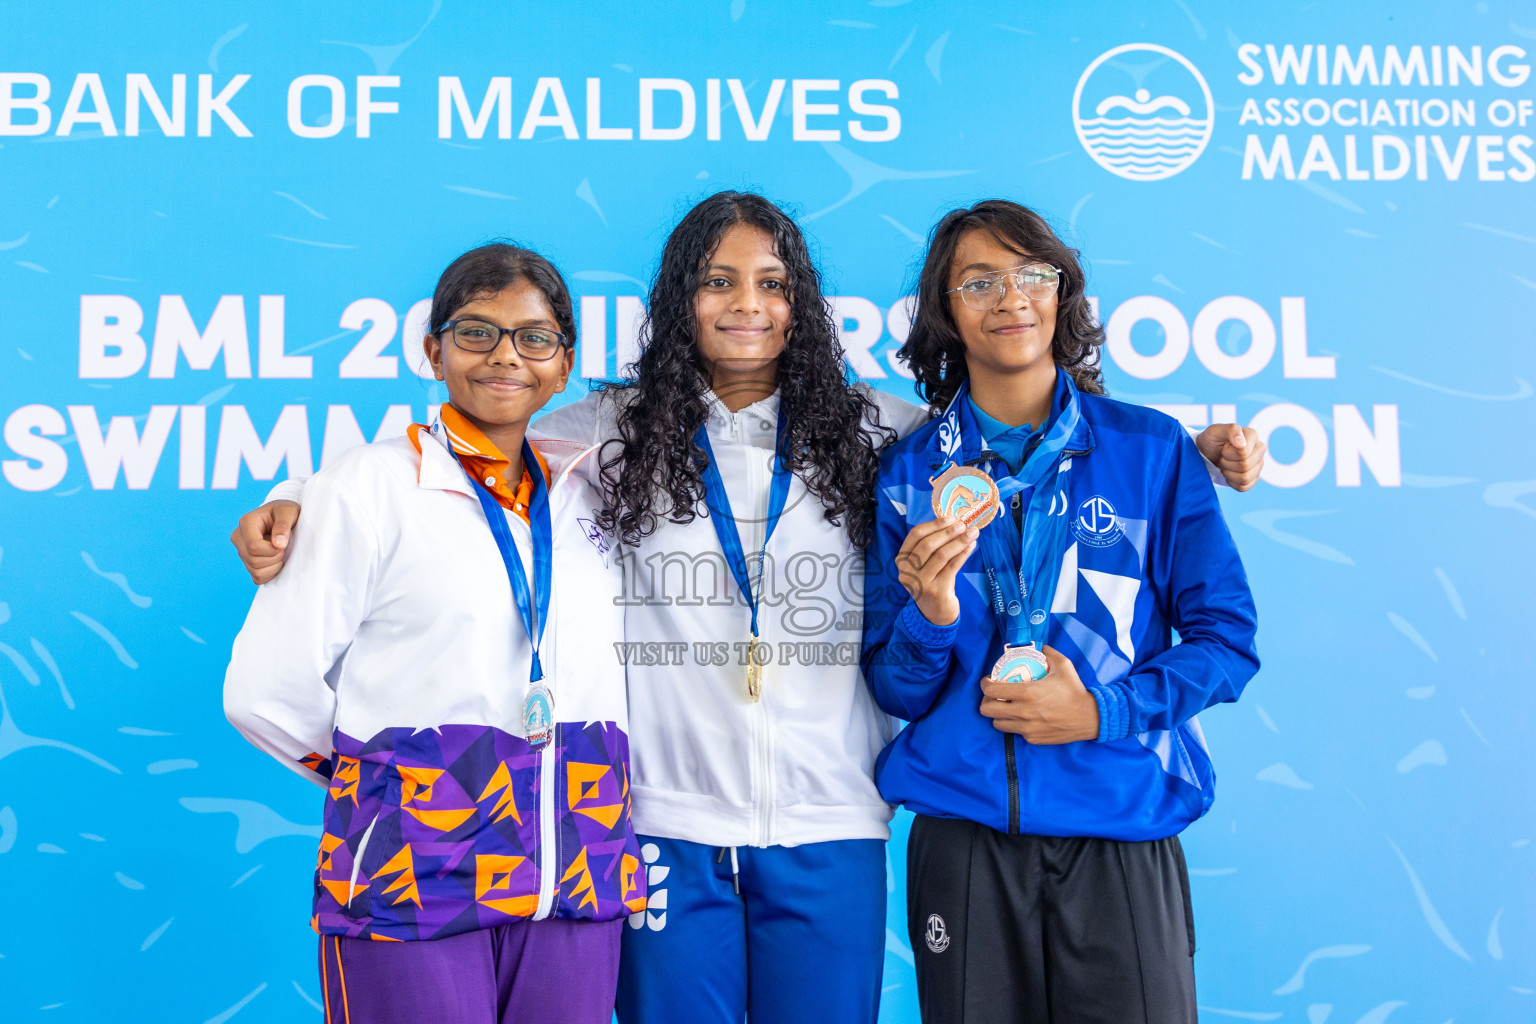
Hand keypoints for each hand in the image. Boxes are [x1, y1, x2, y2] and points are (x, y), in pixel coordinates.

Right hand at [230, 500, 300, 583]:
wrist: (283, 516)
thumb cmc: (285, 512)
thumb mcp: (289, 512)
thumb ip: (283, 525)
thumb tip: (278, 544)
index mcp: (245, 523)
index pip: (253, 547)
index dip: (272, 550)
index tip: (282, 543)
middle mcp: (239, 538)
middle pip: (253, 561)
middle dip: (274, 558)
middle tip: (283, 547)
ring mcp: (241, 551)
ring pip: (255, 571)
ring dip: (274, 566)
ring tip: (279, 552)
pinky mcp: (247, 562)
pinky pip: (257, 578)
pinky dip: (270, 573)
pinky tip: (275, 560)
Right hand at [894, 516, 977, 625]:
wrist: (935, 613)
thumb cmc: (932, 582)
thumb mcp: (925, 564)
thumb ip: (933, 546)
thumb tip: (953, 522)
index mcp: (902, 560)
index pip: (915, 535)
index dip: (934, 524)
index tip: (951, 517)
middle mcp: (907, 572)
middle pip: (928, 544)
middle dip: (948, 532)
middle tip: (964, 524)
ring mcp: (920, 583)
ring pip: (941, 555)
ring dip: (959, 541)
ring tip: (972, 532)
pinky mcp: (936, 591)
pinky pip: (952, 567)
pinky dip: (963, 554)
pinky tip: (972, 546)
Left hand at [978, 646, 1098, 743]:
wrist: (1089, 718)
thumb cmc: (1075, 691)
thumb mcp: (1064, 666)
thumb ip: (1048, 653)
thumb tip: (1039, 647)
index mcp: (1029, 693)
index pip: (992, 691)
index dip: (985, 685)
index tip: (987, 681)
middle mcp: (1024, 712)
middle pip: (987, 710)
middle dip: (986, 701)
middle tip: (994, 695)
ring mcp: (1027, 727)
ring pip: (997, 723)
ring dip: (997, 714)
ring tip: (1004, 707)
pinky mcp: (1032, 738)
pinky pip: (1013, 731)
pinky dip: (1012, 724)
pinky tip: (1019, 716)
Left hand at [1196, 423, 1265, 491]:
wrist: (1206, 453)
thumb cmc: (1211, 440)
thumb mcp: (1215, 431)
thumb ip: (1231, 430)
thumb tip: (1242, 444)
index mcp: (1252, 436)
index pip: (1244, 453)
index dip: (1228, 453)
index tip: (1223, 447)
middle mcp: (1259, 449)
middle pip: (1245, 466)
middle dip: (1227, 463)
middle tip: (1222, 456)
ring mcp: (1258, 464)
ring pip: (1245, 477)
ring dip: (1229, 473)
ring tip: (1225, 464)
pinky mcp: (1254, 477)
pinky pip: (1244, 486)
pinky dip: (1231, 482)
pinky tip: (1228, 473)